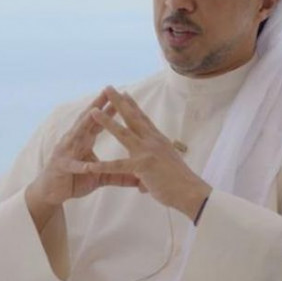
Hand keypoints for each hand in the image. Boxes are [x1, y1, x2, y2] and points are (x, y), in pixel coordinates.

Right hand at [26, 90, 139, 230]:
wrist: (51, 193)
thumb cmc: (75, 180)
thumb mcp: (100, 176)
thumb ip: (118, 174)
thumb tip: (139, 177)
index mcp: (84, 140)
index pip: (99, 121)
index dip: (110, 109)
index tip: (123, 96)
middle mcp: (73, 141)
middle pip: (86, 120)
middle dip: (97, 106)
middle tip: (107, 91)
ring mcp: (66, 152)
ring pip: (76, 135)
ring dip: (84, 124)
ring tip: (93, 113)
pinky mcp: (61, 167)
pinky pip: (72, 165)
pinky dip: (79, 165)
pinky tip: (87, 166)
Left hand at [87, 86, 211, 221]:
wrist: (191, 192)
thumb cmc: (180, 181)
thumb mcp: (166, 166)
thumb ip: (154, 165)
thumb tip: (146, 176)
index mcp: (158, 140)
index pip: (143, 119)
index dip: (133, 106)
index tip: (124, 93)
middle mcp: (152, 141)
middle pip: (133, 118)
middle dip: (119, 102)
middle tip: (108, 88)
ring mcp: (147, 152)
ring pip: (123, 134)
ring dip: (107, 122)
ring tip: (93, 111)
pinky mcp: (143, 166)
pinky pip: (119, 166)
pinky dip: (103, 166)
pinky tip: (90, 166)